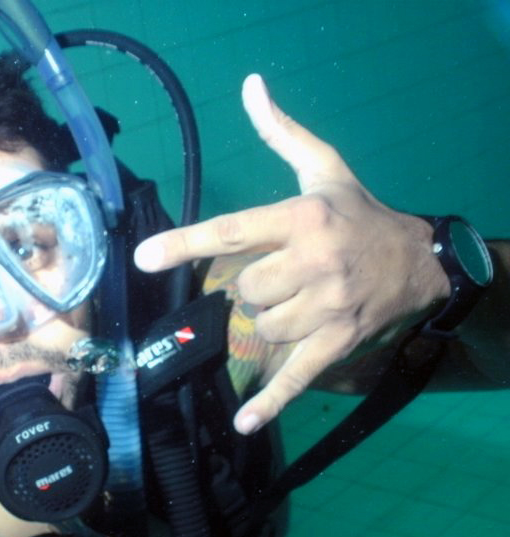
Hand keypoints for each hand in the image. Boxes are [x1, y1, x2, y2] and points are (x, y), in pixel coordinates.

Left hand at [134, 74, 447, 433]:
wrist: (421, 259)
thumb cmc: (359, 212)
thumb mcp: (323, 168)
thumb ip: (280, 133)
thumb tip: (251, 86)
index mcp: (303, 219)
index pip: (233, 231)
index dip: (186, 244)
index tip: (143, 255)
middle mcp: (315, 262)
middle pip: (244, 289)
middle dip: (252, 287)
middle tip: (282, 273)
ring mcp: (328, 306)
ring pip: (262, 325)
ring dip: (268, 318)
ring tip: (298, 299)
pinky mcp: (338, 341)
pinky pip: (296, 374)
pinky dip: (270, 400)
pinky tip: (244, 423)